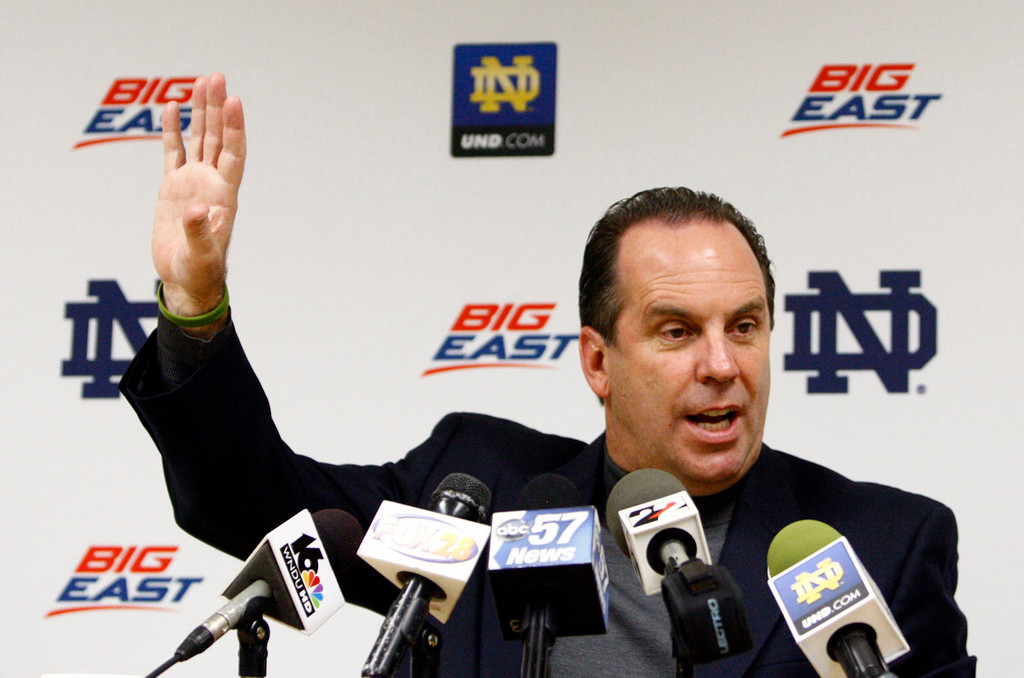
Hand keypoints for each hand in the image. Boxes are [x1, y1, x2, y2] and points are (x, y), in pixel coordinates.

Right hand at [152, 73, 244, 332]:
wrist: (186, 280)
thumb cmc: (199, 271)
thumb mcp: (200, 254)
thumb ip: (198, 231)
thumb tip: (196, 209)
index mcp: (224, 196)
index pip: (233, 154)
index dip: (234, 128)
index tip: (234, 101)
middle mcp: (212, 183)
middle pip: (217, 138)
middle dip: (217, 109)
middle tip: (217, 77)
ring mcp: (194, 182)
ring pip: (199, 140)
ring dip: (201, 112)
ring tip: (202, 82)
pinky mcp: (174, 188)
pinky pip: (173, 152)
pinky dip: (174, 130)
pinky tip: (173, 107)